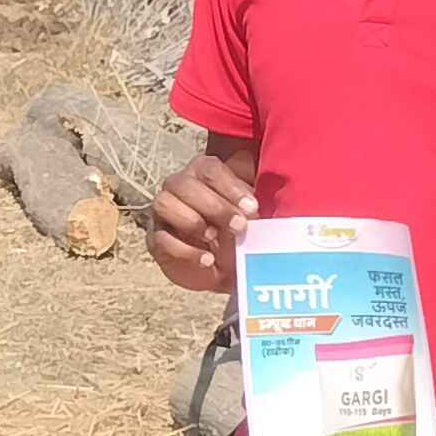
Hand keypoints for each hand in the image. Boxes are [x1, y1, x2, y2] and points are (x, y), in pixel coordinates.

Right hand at [148, 154, 255, 292]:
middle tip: (239, 226)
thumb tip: (279, 191)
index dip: (230, 187)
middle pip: (184, 183)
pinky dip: (185, 250)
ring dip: (192, 221)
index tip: (252, 208)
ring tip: (214, 237)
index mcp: (202, 173)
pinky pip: (161, 239)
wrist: (225, 267)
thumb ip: (257, 202)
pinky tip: (207, 259)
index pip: (209, 169)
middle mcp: (179, 187)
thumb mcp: (252, 215)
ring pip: (164, 203)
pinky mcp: (156, 239)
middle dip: (214, 206)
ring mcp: (164, 212)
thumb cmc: (240, 232)